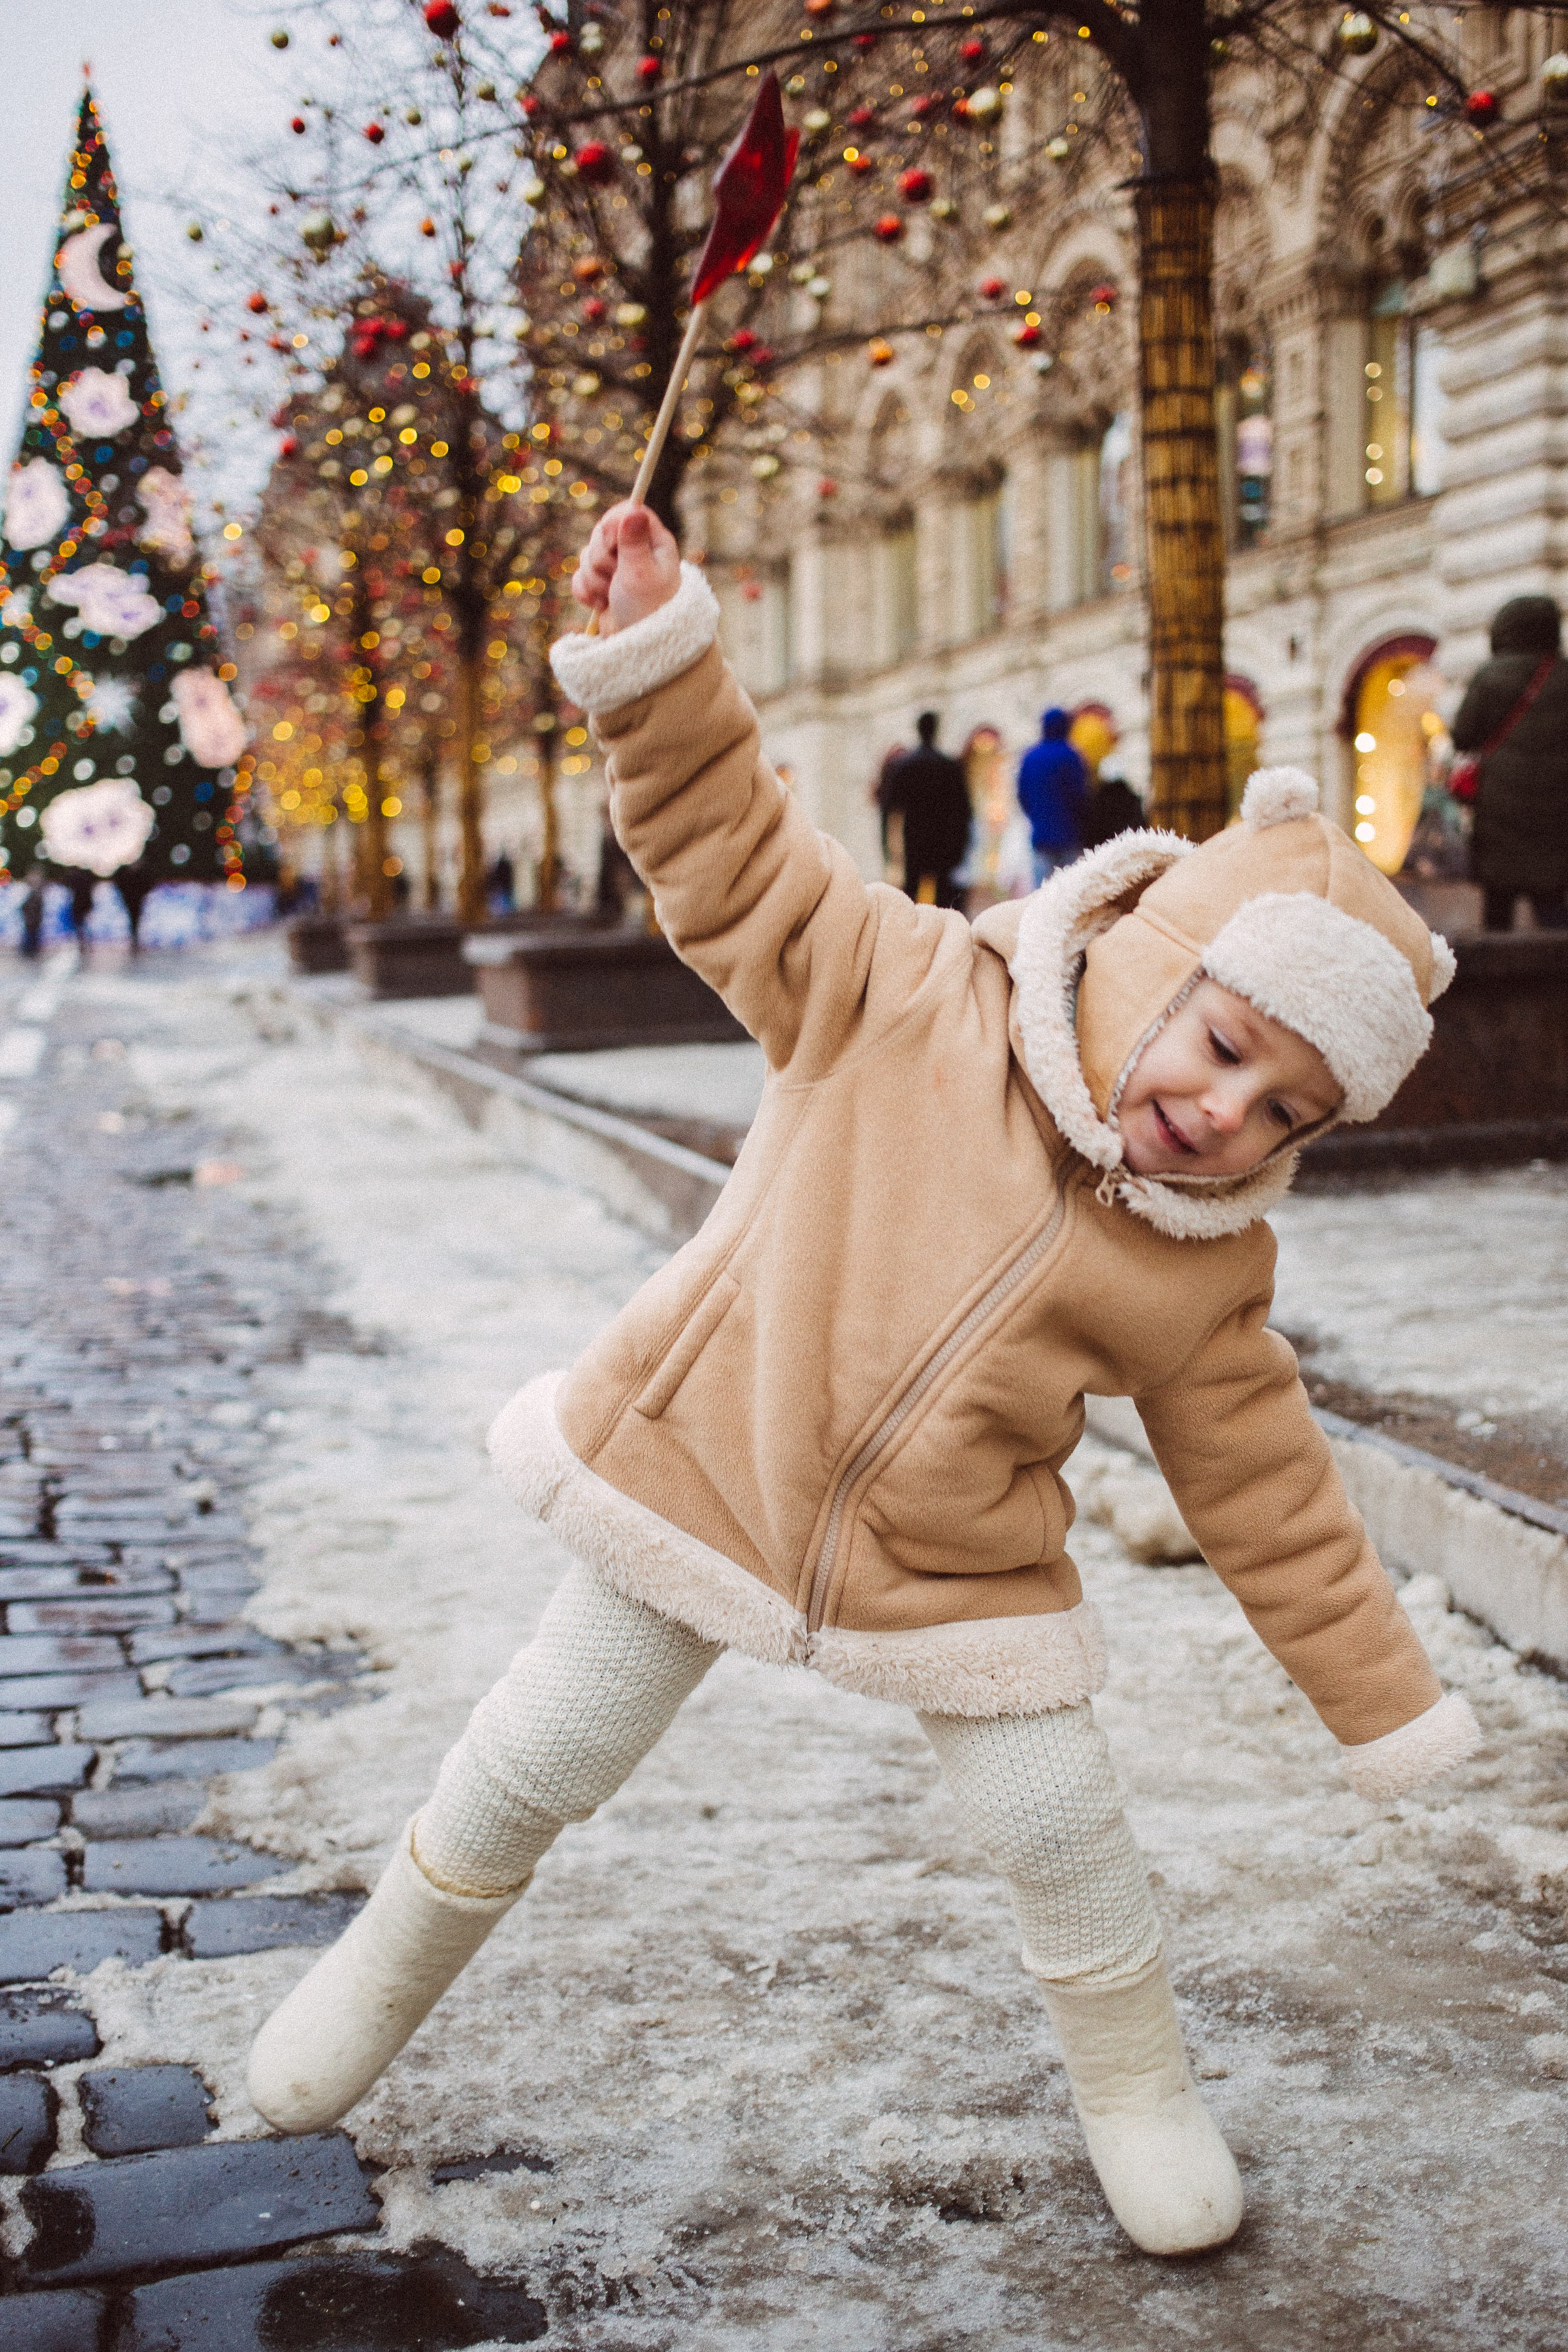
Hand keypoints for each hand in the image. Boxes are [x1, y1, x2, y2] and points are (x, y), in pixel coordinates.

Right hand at [572, 502, 681, 634]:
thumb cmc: (649, 610)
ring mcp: (617, 568)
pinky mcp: (602, 585)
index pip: (628, 511)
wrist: (641, 648)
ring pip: (587, 556)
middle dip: (601, 556)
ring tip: (611, 595)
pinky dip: (586, 591)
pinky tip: (600, 604)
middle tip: (615, 575)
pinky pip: (580, 577)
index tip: (613, 542)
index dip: (613, 523)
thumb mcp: (641, 573)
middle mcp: (635, 551)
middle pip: (602, 532)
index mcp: (653, 542)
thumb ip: (633, 541)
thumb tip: (633, 510)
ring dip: (594, 578)